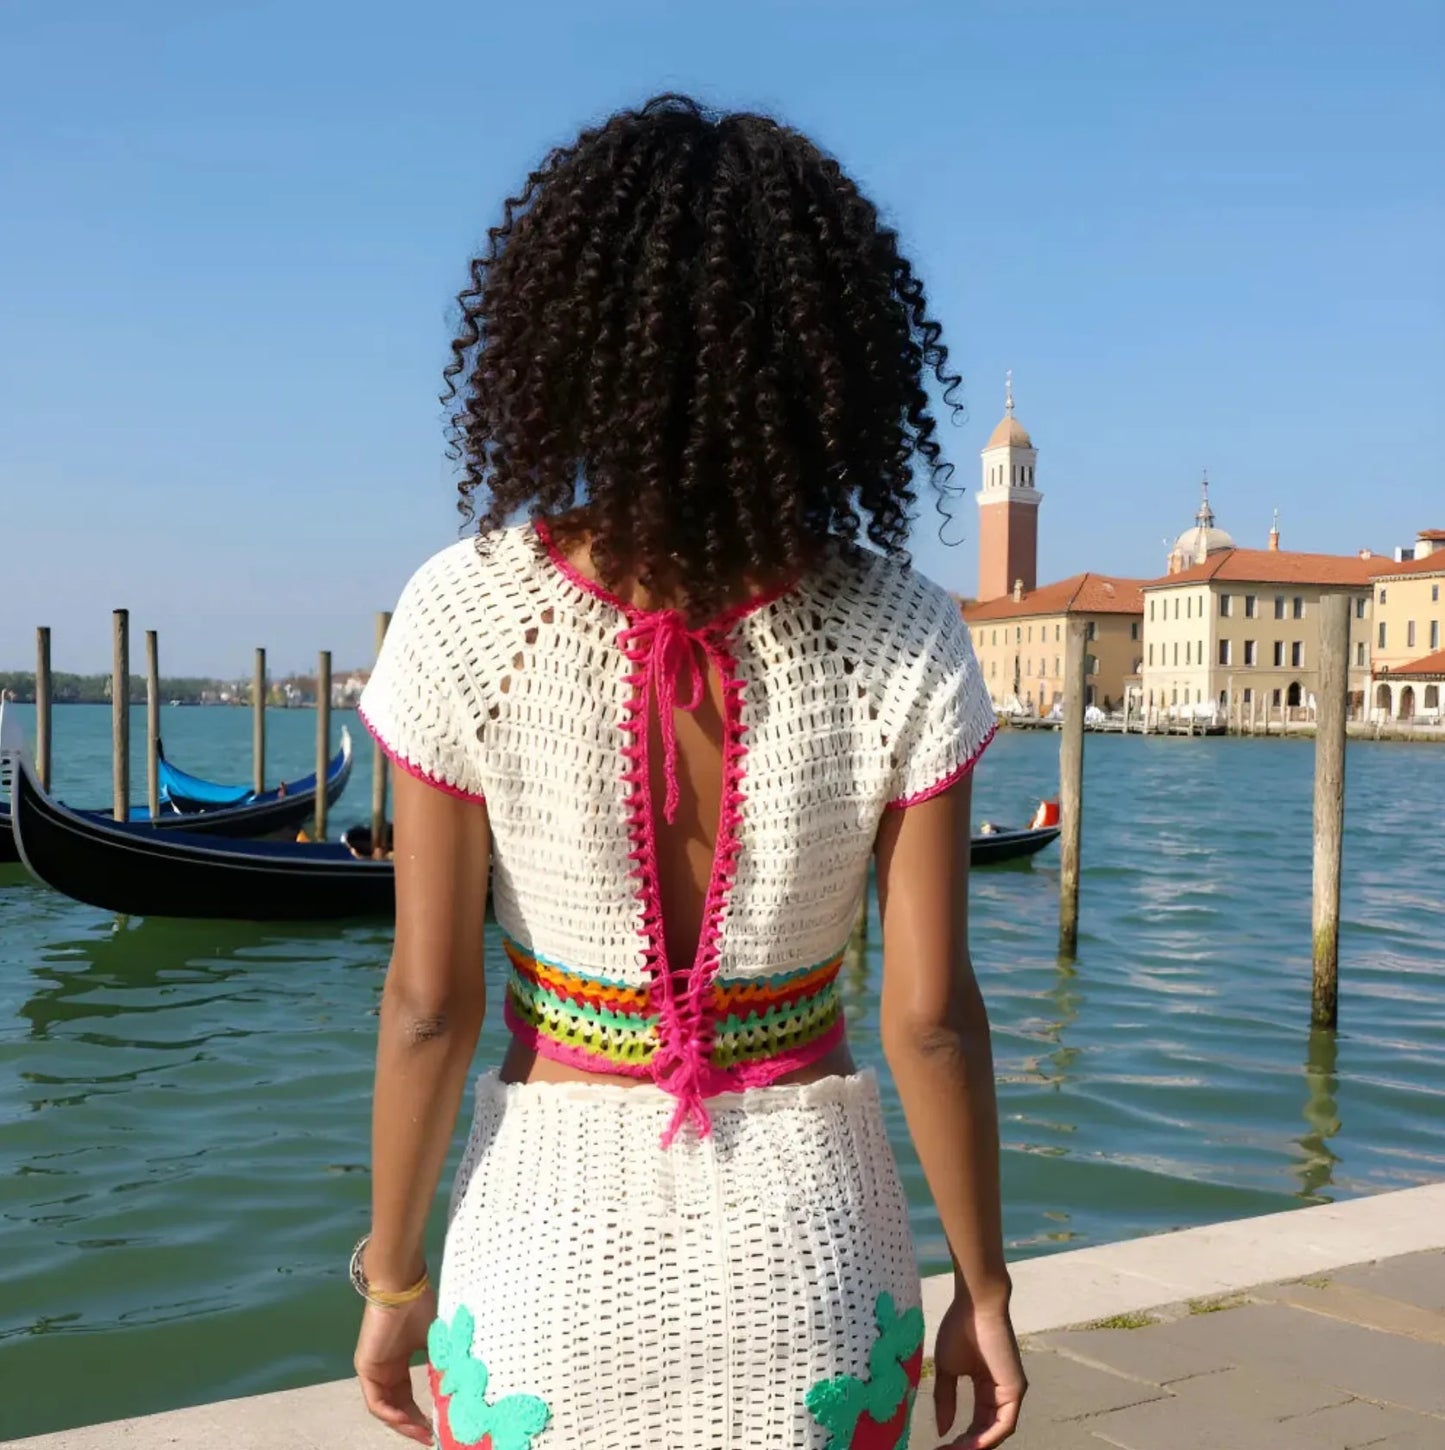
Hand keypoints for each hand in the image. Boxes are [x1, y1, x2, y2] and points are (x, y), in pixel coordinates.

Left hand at [355, 1287, 437, 1444]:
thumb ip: (439, 1365)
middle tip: (432, 1437)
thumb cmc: (420, 1307)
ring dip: (403, 1424)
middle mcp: (384, 1370)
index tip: (439, 1426)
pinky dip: (390, 1414)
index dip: (422, 1415)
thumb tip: (455, 1388)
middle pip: (397, 1407)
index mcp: (399, 1363)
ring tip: (422, 1433)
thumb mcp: (435, 1341)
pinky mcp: (365, 1368)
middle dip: (414, 1425)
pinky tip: (406, 1420)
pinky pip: (375, 1401)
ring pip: (386, 1408)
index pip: (408, 1398)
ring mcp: (373, 1370)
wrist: (402, 1287)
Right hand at [932, 1296, 1026, 1448]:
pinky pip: (1004, 1424)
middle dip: (964, 1447)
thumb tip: (942, 1431)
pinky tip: (971, 1446)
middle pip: (985, 1433)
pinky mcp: (1016, 1389)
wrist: (975, 1305)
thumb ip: (945, 1400)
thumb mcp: (947, 1369)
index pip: (975, 1425)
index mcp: (986, 1389)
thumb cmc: (960, 1328)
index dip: (957, 1440)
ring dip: (975, 1446)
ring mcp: (1010, 1393)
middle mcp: (1000, 1395)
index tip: (937, 1448)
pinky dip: (989, 1438)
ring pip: (995, 1432)